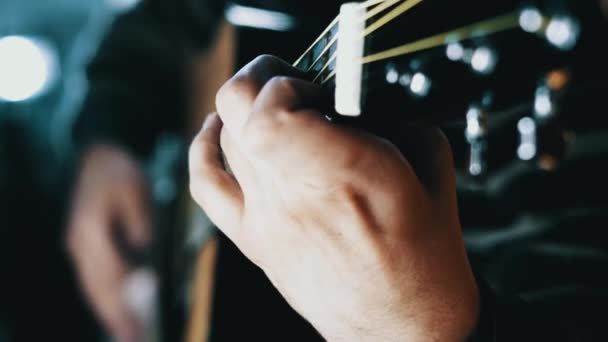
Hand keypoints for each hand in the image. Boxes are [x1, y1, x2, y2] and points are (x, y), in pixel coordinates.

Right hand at [66, 144, 151, 341]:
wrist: (93, 158)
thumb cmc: (117, 170)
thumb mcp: (134, 186)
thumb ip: (140, 216)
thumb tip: (144, 244)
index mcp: (92, 229)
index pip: (110, 273)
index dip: (124, 300)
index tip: (137, 322)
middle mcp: (81, 243)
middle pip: (99, 287)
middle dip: (116, 316)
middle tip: (132, 339)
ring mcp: (80, 247)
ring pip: (95, 287)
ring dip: (110, 312)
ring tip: (128, 335)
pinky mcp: (85, 248)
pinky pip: (95, 280)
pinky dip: (105, 299)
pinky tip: (117, 314)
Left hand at [189, 55, 478, 340]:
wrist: (401, 326)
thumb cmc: (423, 259)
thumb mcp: (434, 173)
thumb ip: (403, 122)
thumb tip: (373, 99)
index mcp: (346, 175)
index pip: (270, 112)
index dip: (285, 85)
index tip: (315, 89)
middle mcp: (294, 195)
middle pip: (238, 110)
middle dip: (261, 77)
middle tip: (292, 81)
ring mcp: (266, 219)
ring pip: (223, 137)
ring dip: (244, 107)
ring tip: (272, 105)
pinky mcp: (253, 241)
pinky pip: (205, 185)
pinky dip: (204, 148)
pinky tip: (218, 132)